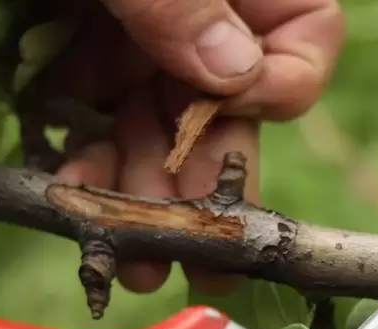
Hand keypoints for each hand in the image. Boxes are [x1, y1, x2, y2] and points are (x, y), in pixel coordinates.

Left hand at [37, 0, 344, 295]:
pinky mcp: (77, 56)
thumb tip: (239, 74)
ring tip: (128, 254)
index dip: (278, 85)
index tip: (226, 107)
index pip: (304, 36)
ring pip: (161, 131)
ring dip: (147, 196)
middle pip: (227, 106)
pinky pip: (98, 122)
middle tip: (196, 252)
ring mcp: (135, 35)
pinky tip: (74, 199)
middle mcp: (195, 11)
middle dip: (205, 182)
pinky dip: (88, 164)